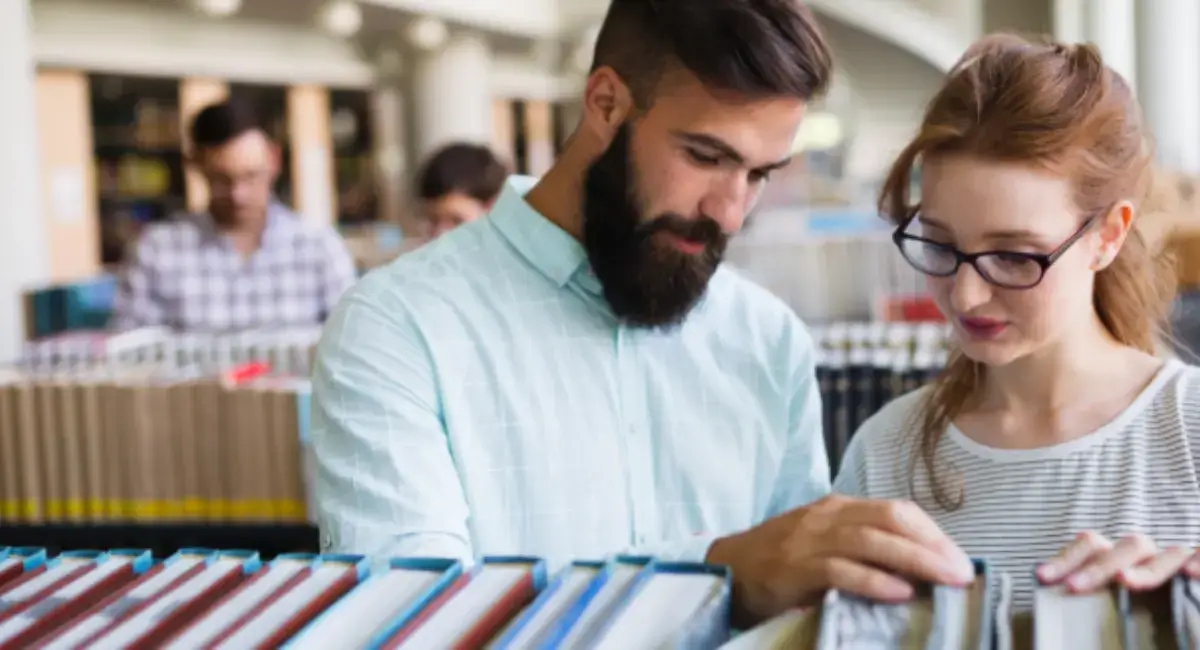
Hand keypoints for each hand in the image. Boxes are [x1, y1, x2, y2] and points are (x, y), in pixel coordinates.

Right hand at [705, 494, 975, 625]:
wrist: (725, 570)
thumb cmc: (780, 563)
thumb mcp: (823, 545)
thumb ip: (861, 550)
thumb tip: (918, 572)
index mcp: (838, 508)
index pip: (896, 510)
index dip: (932, 533)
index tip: (959, 560)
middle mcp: (827, 516)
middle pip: (890, 519)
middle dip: (932, 545)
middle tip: (963, 573)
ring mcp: (809, 540)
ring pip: (871, 541)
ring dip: (915, 560)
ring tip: (946, 582)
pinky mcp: (794, 567)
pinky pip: (839, 570)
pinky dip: (873, 580)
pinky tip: (900, 593)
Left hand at [1037, 531, 1199, 592]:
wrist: (1177, 597)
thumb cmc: (1140, 601)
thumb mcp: (1110, 596)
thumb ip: (1090, 595)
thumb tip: (1050, 606)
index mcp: (1117, 556)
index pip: (1089, 546)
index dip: (1065, 559)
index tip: (1041, 577)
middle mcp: (1145, 553)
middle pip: (1123, 548)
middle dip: (1097, 568)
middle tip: (1073, 586)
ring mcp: (1174, 559)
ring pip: (1164, 555)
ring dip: (1143, 570)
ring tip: (1125, 581)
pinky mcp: (1196, 565)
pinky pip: (1199, 555)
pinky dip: (1198, 561)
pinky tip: (1191, 574)